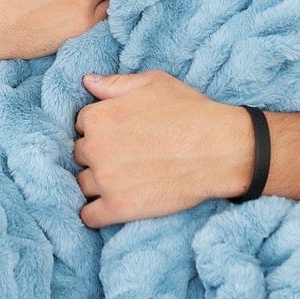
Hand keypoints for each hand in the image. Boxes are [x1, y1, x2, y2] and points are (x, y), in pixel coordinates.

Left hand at [72, 70, 251, 227]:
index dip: (99, 129)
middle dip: (97, 155)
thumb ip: (115, 84)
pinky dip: (95, 213)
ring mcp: (105, 180)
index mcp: (98, 117)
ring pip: (82, 185)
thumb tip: (87, 81)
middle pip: (80, 155)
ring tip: (119, 181)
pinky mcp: (119, 208)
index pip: (81, 125)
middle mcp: (95, 148)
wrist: (219, 149)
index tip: (117, 135)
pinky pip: (89, 216)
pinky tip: (109, 207)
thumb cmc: (189, 111)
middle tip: (122, 157)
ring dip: (96, 183)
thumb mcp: (152, 83)